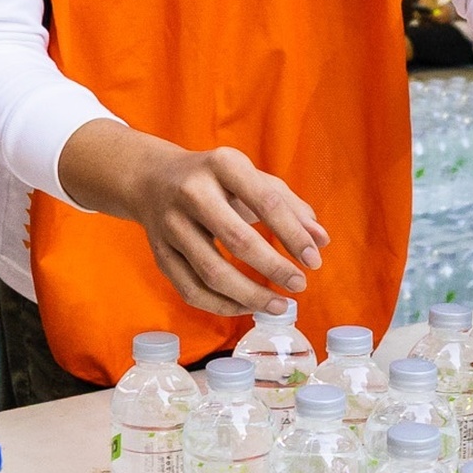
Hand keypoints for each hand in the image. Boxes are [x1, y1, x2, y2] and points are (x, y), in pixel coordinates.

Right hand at [60, 122, 325, 315]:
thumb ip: (290, 206)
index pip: (265, 201)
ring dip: (250, 295)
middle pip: (237, 240)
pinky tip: (248, 307)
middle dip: (274, 268)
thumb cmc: (216, 181)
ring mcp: (170, 225)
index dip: (292, 235)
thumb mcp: (252, 179)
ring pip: (212, 272)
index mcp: (222, 164)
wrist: (152, 180)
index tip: (314, 260)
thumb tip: (321, 241)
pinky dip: (223, 306)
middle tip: (300, 285)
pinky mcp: (159, 253)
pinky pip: (191, 290)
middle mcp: (192, 192)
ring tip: (280, 304)